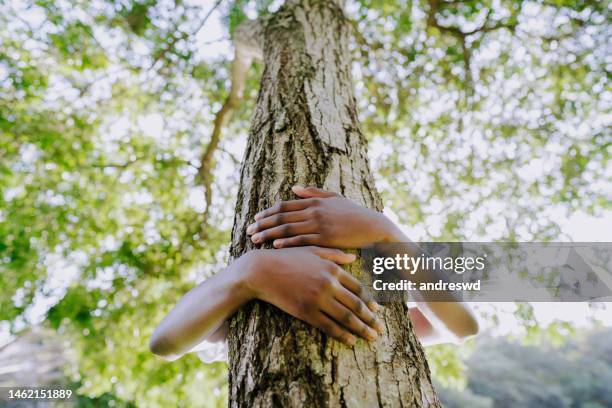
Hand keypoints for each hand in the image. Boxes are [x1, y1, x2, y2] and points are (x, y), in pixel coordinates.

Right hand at [243, 246, 382, 344]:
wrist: (262, 271)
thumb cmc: (287, 258)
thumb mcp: (312, 251)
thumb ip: (334, 255)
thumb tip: (354, 258)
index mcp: (332, 269)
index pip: (358, 288)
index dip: (370, 301)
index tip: (378, 311)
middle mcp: (328, 284)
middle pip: (356, 305)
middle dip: (371, 319)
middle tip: (380, 329)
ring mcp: (318, 299)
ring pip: (346, 317)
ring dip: (361, 329)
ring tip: (371, 337)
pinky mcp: (306, 312)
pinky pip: (329, 326)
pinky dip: (342, 334)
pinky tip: (350, 340)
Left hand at [246, 186, 404, 248]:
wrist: (373, 226)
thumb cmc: (354, 213)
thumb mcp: (334, 198)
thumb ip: (313, 192)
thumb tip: (293, 187)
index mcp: (314, 201)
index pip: (285, 205)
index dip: (268, 212)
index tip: (256, 218)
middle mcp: (314, 211)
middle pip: (282, 216)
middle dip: (263, 223)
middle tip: (249, 230)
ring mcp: (319, 224)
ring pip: (288, 228)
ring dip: (269, 234)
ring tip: (255, 239)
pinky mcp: (325, 238)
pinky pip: (302, 240)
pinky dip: (287, 243)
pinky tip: (275, 246)